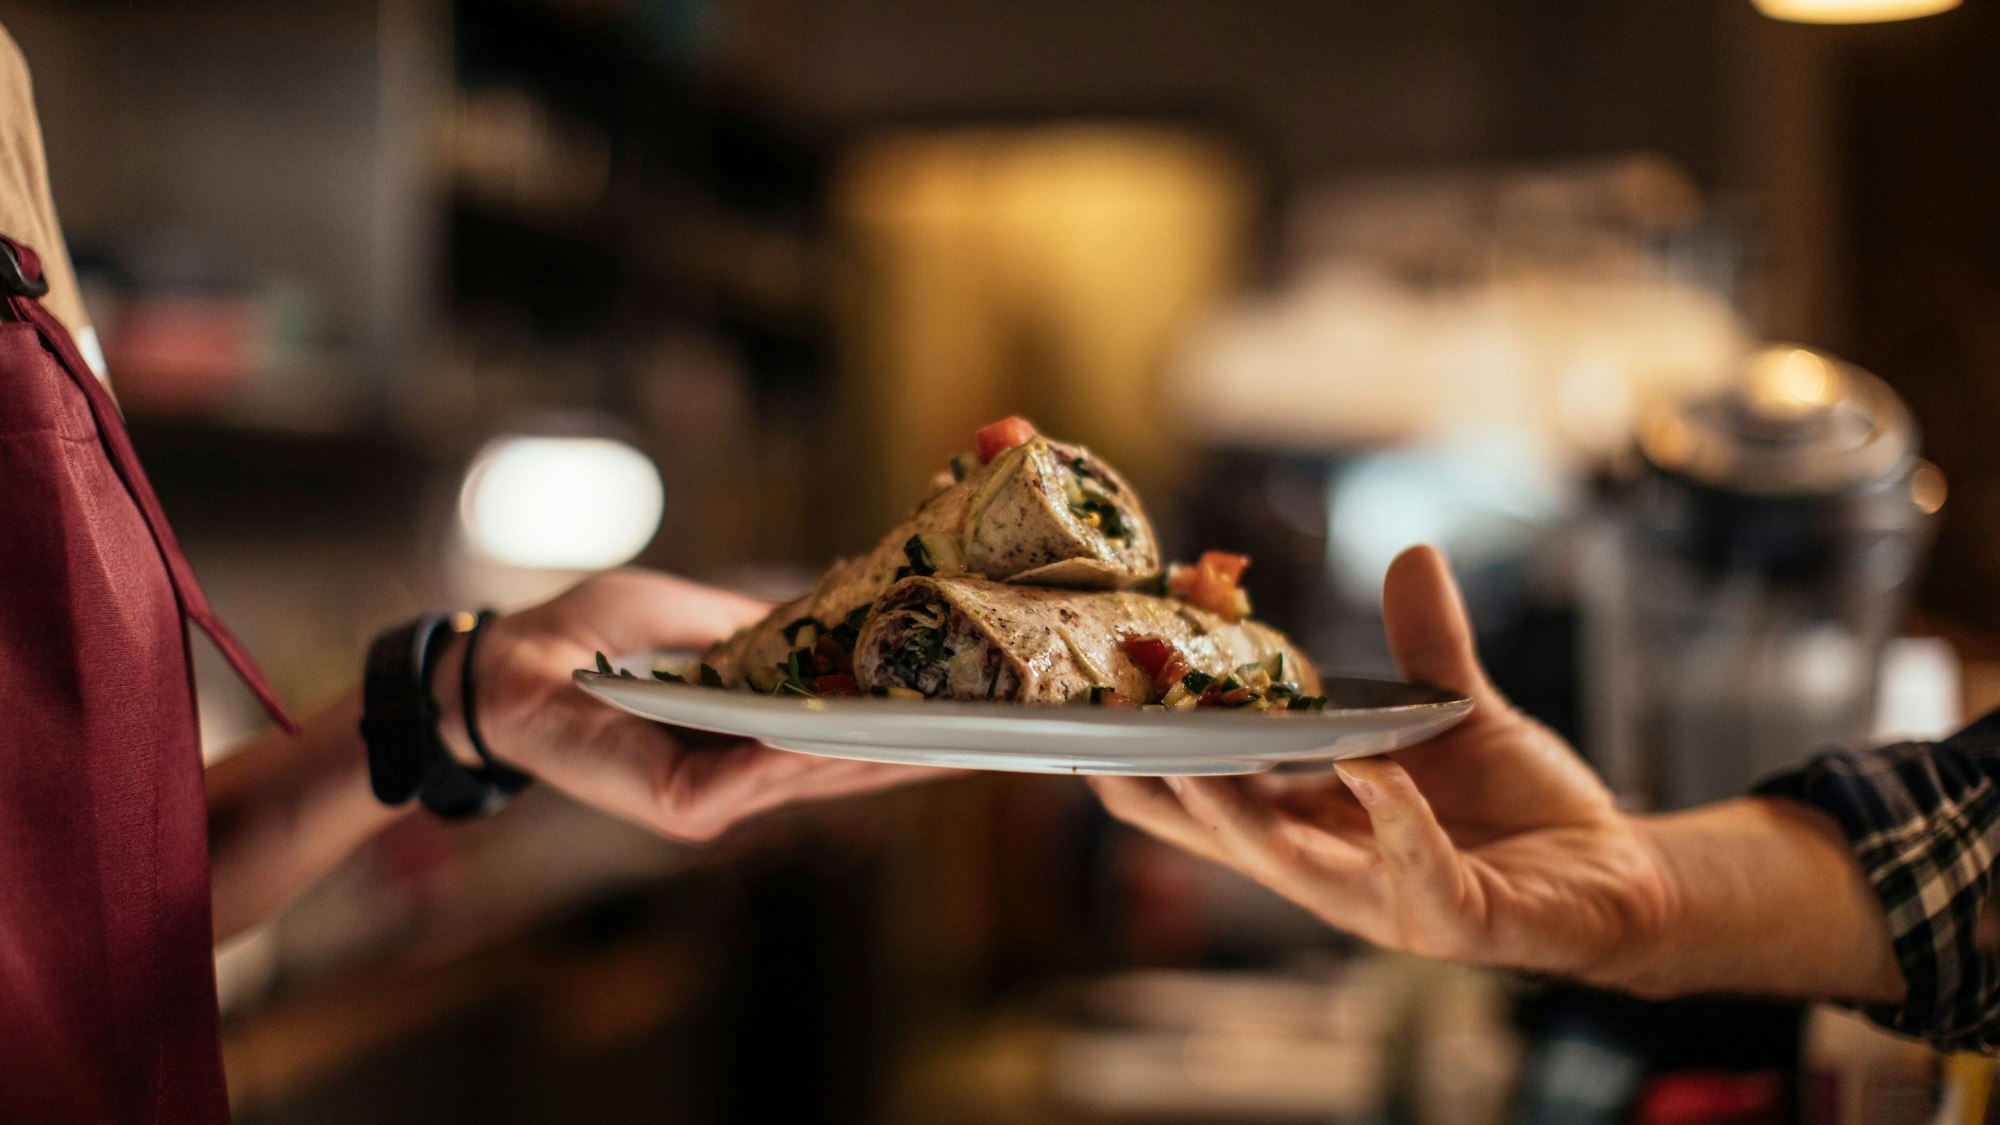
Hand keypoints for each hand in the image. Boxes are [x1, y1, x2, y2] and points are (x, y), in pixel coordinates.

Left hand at [437, 570, 936, 841]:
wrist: (494, 671)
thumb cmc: (577, 637)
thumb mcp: (685, 613)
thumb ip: (755, 628)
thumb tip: (828, 612)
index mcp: (745, 737)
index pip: (845, 742)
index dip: (912, 730)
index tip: (982, 712)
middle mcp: (737, 778)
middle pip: (850, 770)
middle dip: (924, 752)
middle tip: (1005, 732)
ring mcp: (711, 797)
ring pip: (817, 778)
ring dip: (884, 755)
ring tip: (956, 732)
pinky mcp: (678, 802)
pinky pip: (756, 780)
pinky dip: (805, 754)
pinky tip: (855, 731)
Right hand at [1091, 546, 1674, 986]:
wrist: (1618, 874)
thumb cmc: (1521, 806)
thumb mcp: (1458, 712)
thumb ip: (1425, 645)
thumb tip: (1410, 551)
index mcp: (1316, 817)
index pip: (1214, 793)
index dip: (1155, 757)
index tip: (1100, 703)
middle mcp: (1332, 865)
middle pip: (1222, 836)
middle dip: (1163, 794)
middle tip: (1104, 744)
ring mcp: (1385, 899)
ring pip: (1290, 867)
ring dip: (1241, 819)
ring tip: (1198, 768)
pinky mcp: (1453, 921)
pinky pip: (1415, 873)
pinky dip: (1393, 821)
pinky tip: (1374, 770)